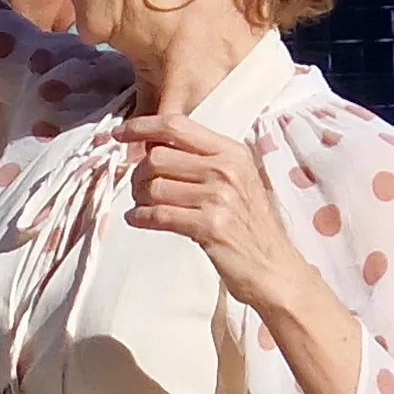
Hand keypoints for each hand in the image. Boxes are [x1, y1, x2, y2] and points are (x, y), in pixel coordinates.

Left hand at [123, 115, 315, 306]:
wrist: (274, 267)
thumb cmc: (251, 226)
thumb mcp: (236, 180)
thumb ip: (203, 160)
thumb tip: (153, 148)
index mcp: (232, 151)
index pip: (177, 125)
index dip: (142, 126)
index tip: (119, 132)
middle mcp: (226, 169)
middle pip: (158, 156)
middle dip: (138, 172)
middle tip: (137, 188)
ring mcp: (219, 197)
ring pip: (154, 186)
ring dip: (138, 198)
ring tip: (142, 206)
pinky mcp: (209, 225)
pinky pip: (158, 215)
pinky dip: (141, 218)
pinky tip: (138, 220)